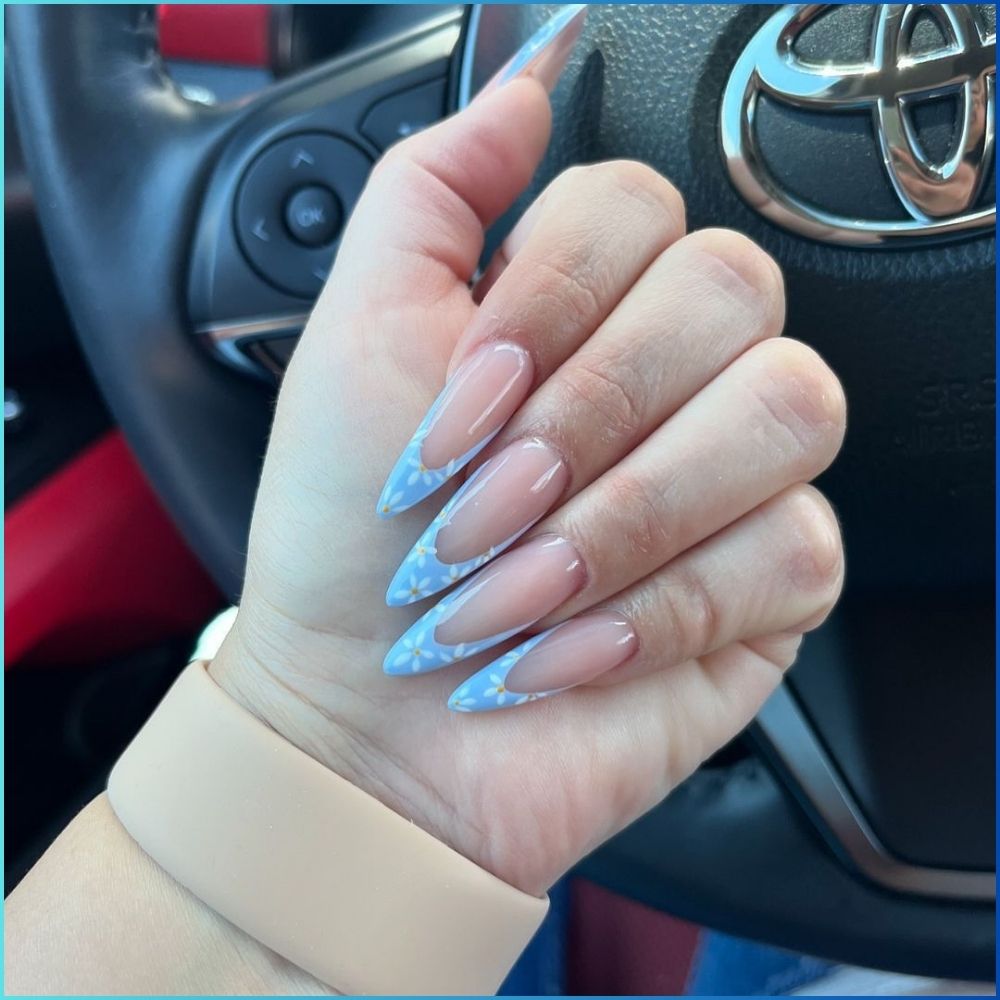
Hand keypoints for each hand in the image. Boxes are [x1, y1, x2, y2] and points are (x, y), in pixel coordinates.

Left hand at [211, 61, 844, 897]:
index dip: (556, 296)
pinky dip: (663, 607)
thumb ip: (432, 193)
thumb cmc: (353, 542)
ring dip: (627, 515)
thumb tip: (529, 86)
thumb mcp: (355, 341)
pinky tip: (575, 644)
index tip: (465, 395)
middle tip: (489, 502)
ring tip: (522, 584)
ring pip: (788, 413)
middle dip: (589, 415)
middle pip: (732, 295)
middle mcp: (671, 378)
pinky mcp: (772, 585)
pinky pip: (794, 551)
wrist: (369, 716)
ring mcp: (733, 479)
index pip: (642, 208)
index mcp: (582, 311)